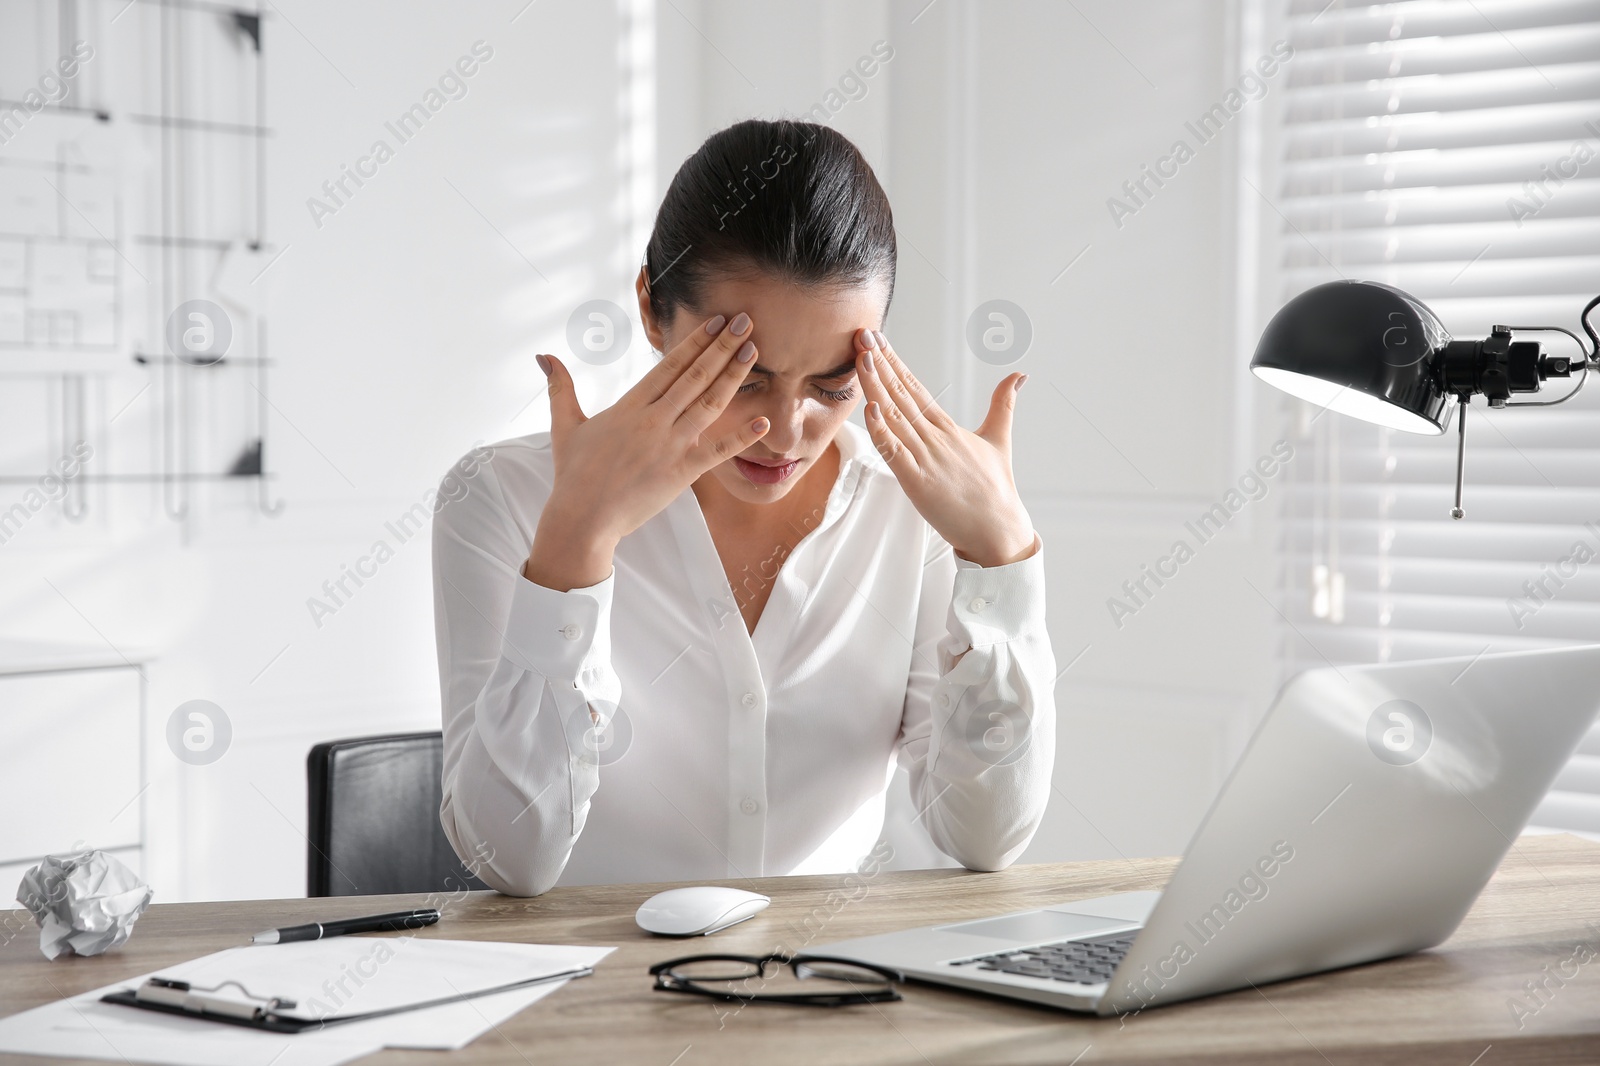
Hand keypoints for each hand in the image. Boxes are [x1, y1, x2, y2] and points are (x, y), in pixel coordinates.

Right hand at [522, 313, 769, 590]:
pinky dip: (742, 436)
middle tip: (745, 322)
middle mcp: (654, 420)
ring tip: (753, 352)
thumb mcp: (564, 425)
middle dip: (722, 347)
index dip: (695, 342)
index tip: (716, 322)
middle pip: (695, 376)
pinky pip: (718, 451)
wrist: (582, 518)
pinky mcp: (682, 472)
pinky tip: (764, 420)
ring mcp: (670, 445)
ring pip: (710, 404)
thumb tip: (543, 356)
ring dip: (734, 376)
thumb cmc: (573, 475)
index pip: (670, 366)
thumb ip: (560, 387)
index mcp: (630, 406)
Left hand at [855, 329, 1036, 567]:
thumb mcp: (999, 439)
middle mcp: (935, 437)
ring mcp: (926, 458)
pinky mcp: (918, 481)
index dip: (895, 362)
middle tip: (863, 336)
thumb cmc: (996, 489)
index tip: (878, 341)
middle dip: (880, 364)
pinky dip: (882, 430)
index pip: (916, 388)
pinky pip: (894, 452)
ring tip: (862, 358)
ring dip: (876, 387)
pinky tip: (870, 408)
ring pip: (895, 417)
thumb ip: (1003, 405)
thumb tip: (1019, 374)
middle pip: (902, 395)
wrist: (1000, 529)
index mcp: (948, 428)